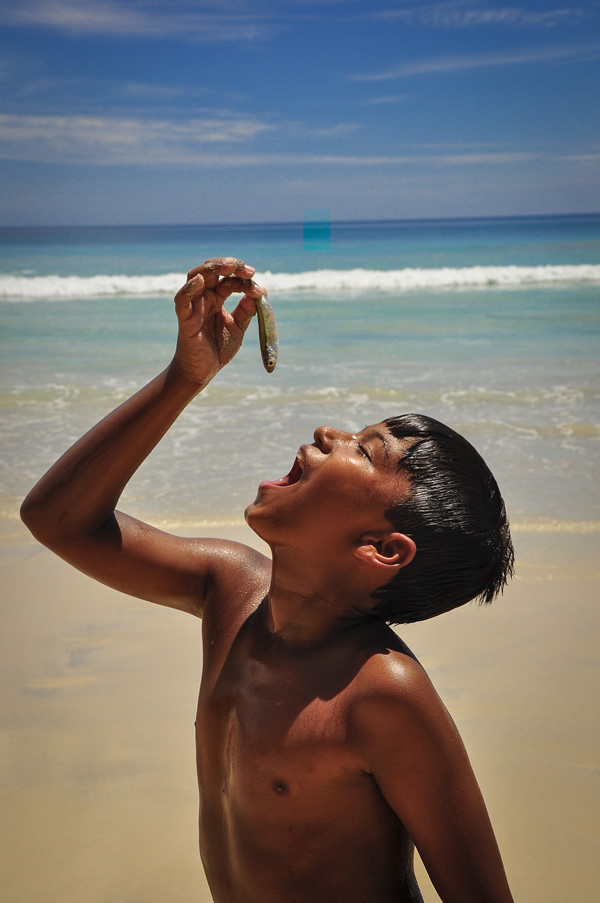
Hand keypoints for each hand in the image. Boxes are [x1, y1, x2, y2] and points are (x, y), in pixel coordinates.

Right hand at [172, 257, 264, 385]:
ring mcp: (193, 306)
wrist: (202, 371)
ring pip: (195, 276)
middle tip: (248, 271)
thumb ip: (247, 310)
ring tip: (229, 266)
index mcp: (217, 298)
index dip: (244, 281)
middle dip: (230, 266)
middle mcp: (204, 297)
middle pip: (212, 271)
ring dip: (212, 268)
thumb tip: (261, 291)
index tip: (260, 291)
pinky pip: (182, 299)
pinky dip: (189, 288)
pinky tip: (200, 281)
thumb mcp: (238, 327)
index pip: (229, 280)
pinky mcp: (185, 318)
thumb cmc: (218, 349)